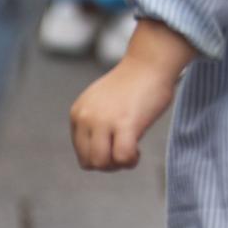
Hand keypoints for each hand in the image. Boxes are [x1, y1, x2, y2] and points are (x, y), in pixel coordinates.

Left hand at [69, 53, 175, 170]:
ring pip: (102, 163)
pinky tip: (138, 150)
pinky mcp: (125, 123)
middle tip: (125, 152)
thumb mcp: (101, 104)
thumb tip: (99, 156)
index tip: (116, 145)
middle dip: (109, 164)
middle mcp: (86, 117)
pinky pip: (123, 157)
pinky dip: (131, 160)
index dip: (101, 155)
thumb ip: (93, 124)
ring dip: (119, 164)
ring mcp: (104, 120)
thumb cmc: (132, 83)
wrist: (149, 63)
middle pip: (89, 162)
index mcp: (78, 113)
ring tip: (131, 152)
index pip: (81, 152)